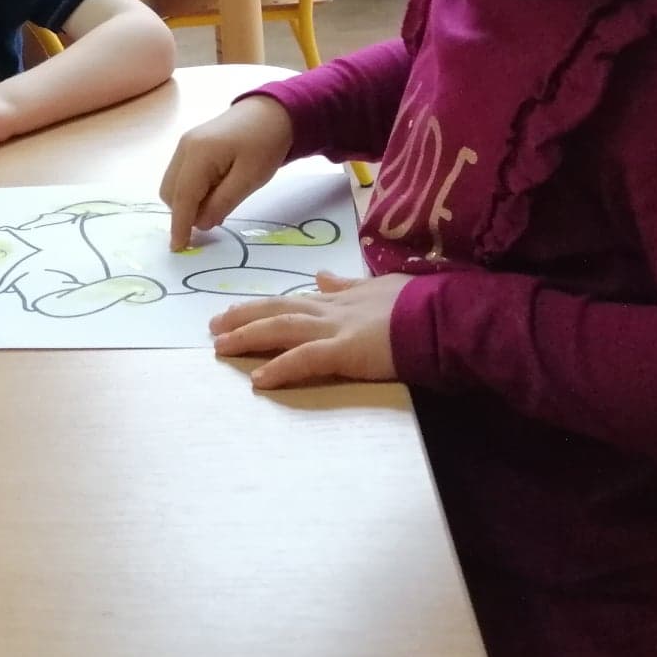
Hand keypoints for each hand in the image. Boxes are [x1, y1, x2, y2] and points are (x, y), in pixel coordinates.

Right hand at [159, 96, 293, 249]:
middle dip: (183, 212)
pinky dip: (191, 190)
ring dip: (187, 202)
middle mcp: (184, 148)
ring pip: (172, 185)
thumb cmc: (265, 143)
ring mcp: (184, 145)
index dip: (179, 224)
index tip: (178, 248)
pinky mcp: (190, 145)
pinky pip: (180, 175)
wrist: (271, 111)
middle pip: (170, 192)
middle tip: (213, 219)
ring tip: (217, 203)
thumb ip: (223, 202)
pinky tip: (213, 191)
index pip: (183, 197)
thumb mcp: (251, 178)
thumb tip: (200, 224)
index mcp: (198, 154)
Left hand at [209, 271, 409, 388]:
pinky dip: (279, 368)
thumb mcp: (379, 285)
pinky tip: (257, 380)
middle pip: (277, 310)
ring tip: (220, 348)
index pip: (292, 300)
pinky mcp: (346, 350)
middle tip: (212, 327)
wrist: (443, 315)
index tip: (234, 311)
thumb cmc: (420, 303)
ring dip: (248, 337)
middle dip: (242, 317)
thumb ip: (348, 284)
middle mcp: (331, 310)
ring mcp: (336, 329)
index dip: (260, 306)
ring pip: (282, 329)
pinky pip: (305, 360)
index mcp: (339, 298)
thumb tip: (322, 275)